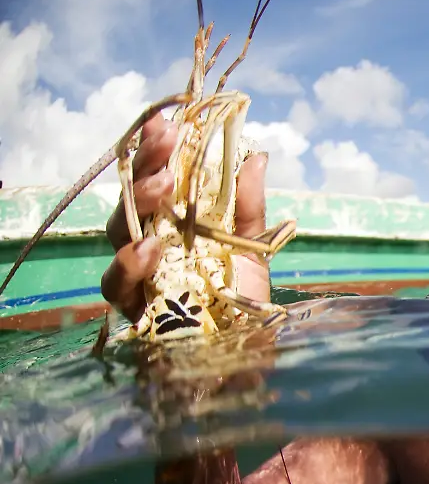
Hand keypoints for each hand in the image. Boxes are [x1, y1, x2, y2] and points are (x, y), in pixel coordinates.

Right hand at [100, 113, 270, 322]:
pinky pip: (117, 285)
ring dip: (136, 208)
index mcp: (175, 223)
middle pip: (132, 198)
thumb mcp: (253, 250)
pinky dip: (131, 265)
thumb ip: (249, 207)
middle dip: (145, 167)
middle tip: (163, 144)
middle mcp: (149, 244)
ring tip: (160, 191)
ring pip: (117, 234)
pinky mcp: (132, 311)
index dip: (156, 149)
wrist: (244, 361)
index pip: (157, 177)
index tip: (167, 122)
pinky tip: (149, 250)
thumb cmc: (243, 304)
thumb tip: (258, 155)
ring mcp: (137, 276)